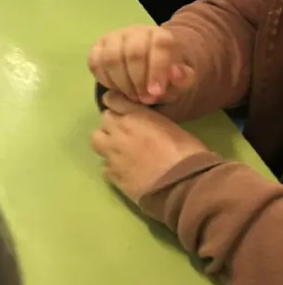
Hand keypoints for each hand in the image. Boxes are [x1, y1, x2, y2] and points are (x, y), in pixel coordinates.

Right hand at [87, 24, 195, 104]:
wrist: (147, 68)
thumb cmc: (165, 76)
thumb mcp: (180, 81)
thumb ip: (183, 79)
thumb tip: (176, 74)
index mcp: (159, 35)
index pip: (159, 45)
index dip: (157, 70)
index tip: (155, 93)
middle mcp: (135, 31)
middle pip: (133, 53)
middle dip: (138, 81)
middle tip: (143, 100)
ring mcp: (113, 37)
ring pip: (111, 58)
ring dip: (121, 83)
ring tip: (132, 96)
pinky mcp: (97, 47)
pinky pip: (96, 63)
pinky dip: (106, 80)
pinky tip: (117, 89)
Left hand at [91, 91, 206, 201]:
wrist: (184, 185)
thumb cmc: (187, 152)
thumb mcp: (170, 126)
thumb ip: (149, 119)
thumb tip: (143, 121)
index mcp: (136, 116)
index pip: (112, 99)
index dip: (116, 104)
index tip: (121, 109)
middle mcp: (119, 131)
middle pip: (103, 120)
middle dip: (112, 123)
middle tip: (124, 132)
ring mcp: (112, 153)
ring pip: (96, 140)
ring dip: (106, 142)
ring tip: (119, 150)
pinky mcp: (112, 174)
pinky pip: (104, 165)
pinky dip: (112, 165)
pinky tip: (124, 170)